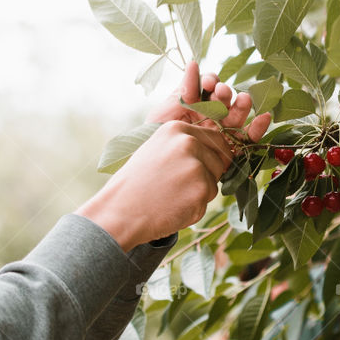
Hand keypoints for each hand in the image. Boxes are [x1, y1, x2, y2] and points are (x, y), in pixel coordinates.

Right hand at [75, 120, 234, 251]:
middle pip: (219, 161)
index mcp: (177, 129)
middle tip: (179, 187)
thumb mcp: (157, 149)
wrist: (120, 210)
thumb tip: (220, 152)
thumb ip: (185, 146)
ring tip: (172, 196)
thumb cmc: (136, 183)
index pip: (216, 139)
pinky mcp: (201, 190)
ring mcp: (197, 166)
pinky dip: (194, 208)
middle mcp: (189, 143)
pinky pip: (208, 201)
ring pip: (214, 183)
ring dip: (200, 193)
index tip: (205, 167)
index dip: (215, 155)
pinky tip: (172, 207)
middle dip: (207, 176)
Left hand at [146, 60, 271, 142]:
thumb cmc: (156, 138)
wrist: (156, 169)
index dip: (211, 82)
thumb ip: (184, 88)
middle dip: (225, 93)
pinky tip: (265, 117)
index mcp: (196, 104)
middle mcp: (210, 116)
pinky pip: (247, 139)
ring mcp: (221, 133)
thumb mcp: (168, 110)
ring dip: (243, 105)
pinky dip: (258, 128)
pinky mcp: (230, 151)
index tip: (207, 83)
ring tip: (244, 100)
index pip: (208, 88)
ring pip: (238, 116)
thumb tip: (194, 63)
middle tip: (221, 93)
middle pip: (225, 100)